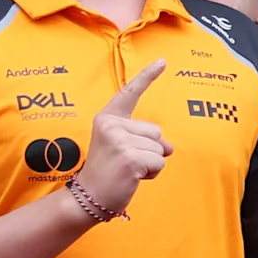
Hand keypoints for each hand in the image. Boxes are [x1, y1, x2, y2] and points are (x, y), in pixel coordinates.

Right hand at [73, 60, 168, 220]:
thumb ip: (143, 139)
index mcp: (108, 118)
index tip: (163, 61)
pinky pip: (160, 163)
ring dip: (151, 163)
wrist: (88, 197)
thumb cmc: (107, 173)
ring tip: (128, 170)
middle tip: (125, 162)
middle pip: (156, 132)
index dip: (147, 76)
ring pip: (161, 149)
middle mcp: (112, 124)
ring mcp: (120, 140)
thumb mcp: (121, 148)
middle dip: (150, 150)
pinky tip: (133, 177)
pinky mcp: (131, 157)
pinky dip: (153, 173)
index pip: (130, 93)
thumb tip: (169, 147)